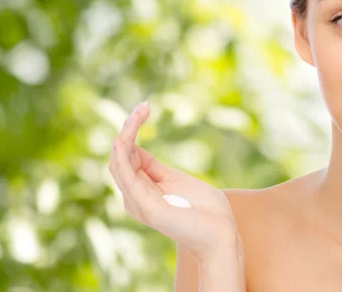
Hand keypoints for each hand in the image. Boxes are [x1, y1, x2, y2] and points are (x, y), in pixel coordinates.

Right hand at [109, 101, 239, 261]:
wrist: (222, 236)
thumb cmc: (205, 211)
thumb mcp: (177, 180)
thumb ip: (155, 168)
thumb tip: (135, 148)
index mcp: (142, 190)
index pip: (128, 156)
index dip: (132, 130)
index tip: (145, 107)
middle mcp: (134, 197)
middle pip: (120, 156)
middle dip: (129, 127)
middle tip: (143, 105)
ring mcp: (138, 202)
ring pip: (119, 162)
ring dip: (126, 134)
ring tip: (138, 113)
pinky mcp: (146, 206)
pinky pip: (126, 176)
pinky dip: (123, 155)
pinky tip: (124, 137)